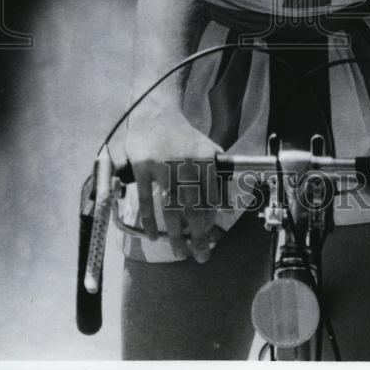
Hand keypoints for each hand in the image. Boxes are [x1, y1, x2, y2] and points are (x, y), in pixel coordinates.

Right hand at [125, 100, 222, 262]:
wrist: (155, 113)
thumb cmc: (184, 137)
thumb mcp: (208, 150)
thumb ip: (219, 177)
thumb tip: (228, 209)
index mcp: (204, 158)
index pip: (210, 197)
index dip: (211, 221)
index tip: (212, 239)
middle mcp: (184, 163)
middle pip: (192, 207)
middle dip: (198, 235)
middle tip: (201, 255)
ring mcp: (161, 166)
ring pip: (169, 208)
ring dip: (175, 234)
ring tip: (180, 252)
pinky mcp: (141, 168)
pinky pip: (145, 200)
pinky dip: (149, 221)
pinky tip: (152, 237)